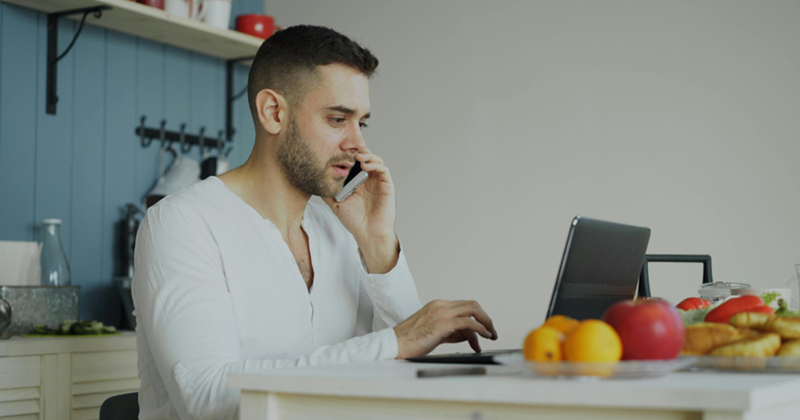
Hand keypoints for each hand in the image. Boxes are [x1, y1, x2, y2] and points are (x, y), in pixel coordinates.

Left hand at [322, 150, 397, 272]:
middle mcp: (368, 180)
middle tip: (349, 148)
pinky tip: (364, 165)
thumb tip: (315, 181)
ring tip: (357, 156)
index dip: (348, 155)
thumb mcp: (336, 204)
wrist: (368, 233)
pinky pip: (383, 170)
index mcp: (357, 182)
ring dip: (367, 155)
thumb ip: (327, 192)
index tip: (339, 150)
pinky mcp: (387, 185)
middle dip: (357, 151)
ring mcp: (378, 182)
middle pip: (365, 158)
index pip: (354, 163)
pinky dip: (375, 164)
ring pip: (375, 161)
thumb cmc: (354, 221)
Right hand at [393, 300, 497, 358]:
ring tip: (491, 335)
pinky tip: (484, 337)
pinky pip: (468, 322)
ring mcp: (441, 313)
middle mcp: (440, 305)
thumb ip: (451, 330)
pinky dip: (480, 328)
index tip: (482, 332)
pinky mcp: (442, 324)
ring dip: (486, 322)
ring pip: (473, 310)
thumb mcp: (434, 332)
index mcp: (437, 305)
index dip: (476, 318)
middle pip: (472, 304)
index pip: (463, 306)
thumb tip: (468, 335)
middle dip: (485, 318)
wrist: (394, 345)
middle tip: (491, 331)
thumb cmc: (410, 341)